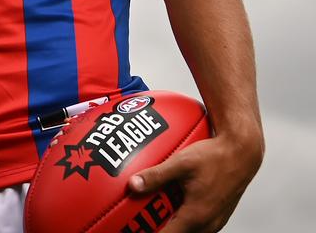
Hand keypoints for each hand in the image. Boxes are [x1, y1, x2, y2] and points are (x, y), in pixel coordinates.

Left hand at [128, 133, 262, 231]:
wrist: (243, 152)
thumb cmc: (215, 156)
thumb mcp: (181, 163)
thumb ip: (156, 175)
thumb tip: (133, 184)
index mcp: (197, 215)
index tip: (137, 228)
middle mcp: (208, 223)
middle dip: (160, 229)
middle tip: (142, 219)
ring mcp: (216, 220)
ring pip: (190, 231)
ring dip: (173, 225)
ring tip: (155, 213)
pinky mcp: (219, 214)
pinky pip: (199, 225)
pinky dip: (184, 220)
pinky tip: (172, 204)